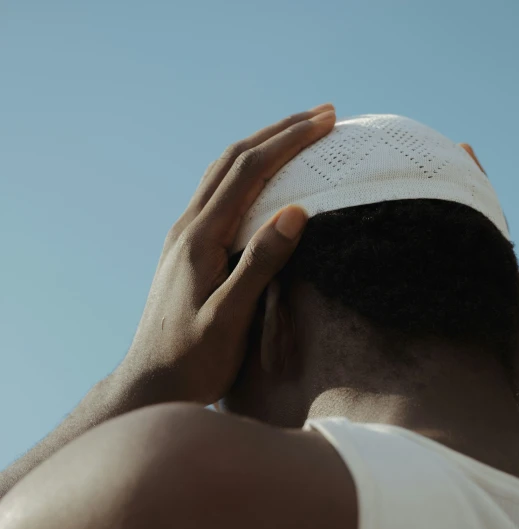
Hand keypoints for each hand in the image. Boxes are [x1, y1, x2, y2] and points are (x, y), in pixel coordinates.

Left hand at [124, 103, 336, 405]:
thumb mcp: (229, 318)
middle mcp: (188, 229)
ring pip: (221, 173)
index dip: (288, 142)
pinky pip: (217, 195)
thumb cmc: (192, 360)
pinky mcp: (186, 251)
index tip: (326, 122)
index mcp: (200, 239)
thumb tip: (295, 212)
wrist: (151, 381)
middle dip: (278, 132)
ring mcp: (184, 238)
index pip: (248, 172)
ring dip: (259, 147)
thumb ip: (259, 265)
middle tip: (322, 116)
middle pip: (232, 161)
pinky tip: (261, 182)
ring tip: (296, 136)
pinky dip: (245, 174)